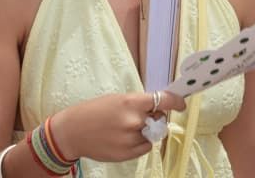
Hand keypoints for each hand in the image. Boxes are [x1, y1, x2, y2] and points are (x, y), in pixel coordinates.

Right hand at [49, 91, 186, 163]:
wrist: (73, 131)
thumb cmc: (94, 111)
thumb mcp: (117, 100)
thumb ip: (138, 104)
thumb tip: (158, 107)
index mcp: (131, 102)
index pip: (163, 100)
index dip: (176, 102)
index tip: (181, 104)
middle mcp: (134, 121)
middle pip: (160, 119)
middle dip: (155, 118)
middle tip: (140, 117)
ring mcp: (131, 139)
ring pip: (152, 135)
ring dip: (145, 132)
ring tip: (125, 129)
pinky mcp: (127, 154)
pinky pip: (144, 147)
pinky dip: (139, 143)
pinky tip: (123, 139)